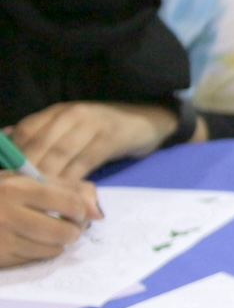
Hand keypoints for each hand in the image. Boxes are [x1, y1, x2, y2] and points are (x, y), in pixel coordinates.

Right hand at [0, 173, 100, 266]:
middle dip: (72, 231)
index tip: (76, 212)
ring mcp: (0, 239)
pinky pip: (32, 260)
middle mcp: (7, 215)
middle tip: (67, 226)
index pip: (71, 204)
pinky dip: (36, 253)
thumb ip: (69, 189)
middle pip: (64, 233)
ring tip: (45, 232)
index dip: (80, 210)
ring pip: (52, 250)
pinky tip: (26, 241)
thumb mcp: (28, 180)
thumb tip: (99, 213)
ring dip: (56, 244)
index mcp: (17, 188)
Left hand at [10, 102, 178, 180]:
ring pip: (60, 153)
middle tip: (18, 192)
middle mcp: (72, 114)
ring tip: (37, 196)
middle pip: (40, 143)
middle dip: (26, 169)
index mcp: (58, 111)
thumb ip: (43, 135)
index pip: (26, 130)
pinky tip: (64, 194)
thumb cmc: (102, 130)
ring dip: (47, 177)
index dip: (13, 154)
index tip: (6, 176)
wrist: (145, 122)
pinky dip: (71, 179)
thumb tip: (7, 142)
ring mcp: (92, 124)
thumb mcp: (71, 128)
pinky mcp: (110, 138)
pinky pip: (84, 161)